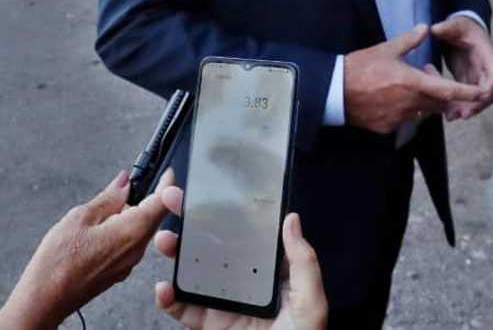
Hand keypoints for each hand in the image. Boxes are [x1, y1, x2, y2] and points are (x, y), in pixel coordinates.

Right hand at [0, 169, 175, 329]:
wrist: (43, 302)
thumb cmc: (57, 263)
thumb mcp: (79, 218)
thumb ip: (108, 198)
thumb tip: (124, 182)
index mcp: (133, 231)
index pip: (163, 201)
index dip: (167, 183)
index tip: (166, 172)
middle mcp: (137, 248)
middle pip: (154, 215)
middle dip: (144, 199)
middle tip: (126, 188)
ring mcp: (129, 262)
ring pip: (141, 229)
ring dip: (130, 216)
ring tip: (103, 213)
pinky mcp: (119, 271)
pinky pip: (130, 244)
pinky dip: (122, 231)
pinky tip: (100, 231)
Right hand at [153, 190, 326, 329]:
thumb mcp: (311, 298)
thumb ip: (302, 260)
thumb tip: (291, 220)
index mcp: (271, 271)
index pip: (248, 236)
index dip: (230, 214)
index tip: (213, 193)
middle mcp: (244, 283)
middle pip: (214, 249)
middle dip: (193, 226)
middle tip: (176, 203)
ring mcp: (224, 304)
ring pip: (194, 274)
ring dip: (177, 255)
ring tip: (166, 241)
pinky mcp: (209, 325)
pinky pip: (184, 309)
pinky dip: (169, 299)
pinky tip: (164, 288)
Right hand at [343, 25, 487, 133]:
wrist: (334, 92)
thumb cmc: (361, 67)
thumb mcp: (387, 49)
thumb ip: (410, 40)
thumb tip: (426, 28)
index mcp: (414, 82)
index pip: (449, 90)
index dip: (467, 93)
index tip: (482, 93)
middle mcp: (411, 103)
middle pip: (439, 104)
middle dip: (443, 94)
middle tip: (430, 77)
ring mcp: (400, 118)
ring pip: (424, 112)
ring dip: (425, 101)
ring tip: (411, 84)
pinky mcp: (388, 128)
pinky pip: (406, 120)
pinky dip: (407, 110)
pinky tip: (394, 97)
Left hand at [430, 15, 492, 120]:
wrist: (462, 32)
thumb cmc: (463, 27)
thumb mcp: (456, 24)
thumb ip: (446, 27)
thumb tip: (433, 29)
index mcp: (488, 54)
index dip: (491, 85)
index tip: (482, 95)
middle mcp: (487, 70)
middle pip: (490, 92)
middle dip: (478, 104)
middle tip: (463, 113)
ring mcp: (479, 79)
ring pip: (480, 100)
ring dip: (467, 109)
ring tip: (451, 116)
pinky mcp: (469, 84)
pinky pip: (468, 100)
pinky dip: (459, 107)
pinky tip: (447, 114)